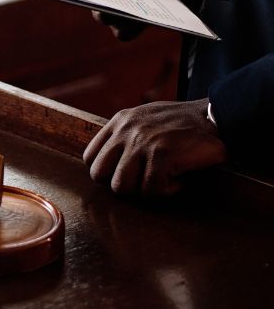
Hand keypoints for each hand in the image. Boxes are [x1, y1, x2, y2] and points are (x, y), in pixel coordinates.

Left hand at [83, 99, 226, 195]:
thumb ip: (125, 136)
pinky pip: (151, 189)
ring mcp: (142, 142)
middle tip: (145, 182)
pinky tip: (180, 180)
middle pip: (99, 175)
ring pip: (121, 186)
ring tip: (163, 181)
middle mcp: (126, 131)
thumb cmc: (183, 124)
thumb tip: (109, 164)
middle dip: (122, 185)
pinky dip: (168, 190)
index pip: (90, 157)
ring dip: (143, 190)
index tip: (128, 176)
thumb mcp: (145, 119)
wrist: (217, 117)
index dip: (106, 173)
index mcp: (119, 122)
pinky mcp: (161, 154)